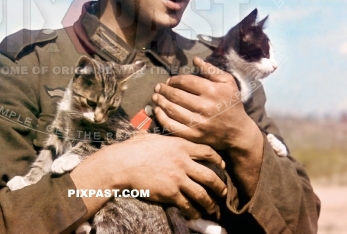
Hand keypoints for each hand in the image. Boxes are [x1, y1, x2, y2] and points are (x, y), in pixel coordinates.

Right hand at [70, 132, 226, 218]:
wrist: (122, 164)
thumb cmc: (133, 149)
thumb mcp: (152, 137)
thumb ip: (162, 137)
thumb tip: (156, 131)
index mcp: (180, 145)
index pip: (207, 151)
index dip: (218, 159)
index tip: (222, 165)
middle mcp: (183, 161)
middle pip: (210, 175)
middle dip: (220, 186)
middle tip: (224, 192)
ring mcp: (178, 178)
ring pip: (202, 193)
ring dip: (211, 203)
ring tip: (214, 208)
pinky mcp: (170, 193)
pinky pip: (188, 204)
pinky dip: (194, 211)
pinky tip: (196, 214)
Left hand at [152, 56, 257, 151]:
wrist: (237, 132)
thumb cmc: (231, 104)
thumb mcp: (228, 82)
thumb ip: (211, 70)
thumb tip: (195, 60)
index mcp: (213, 91)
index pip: (186, 81)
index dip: (174, 80)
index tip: (169, 80)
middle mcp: (205, 106)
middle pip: (176, 95)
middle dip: (163, 90)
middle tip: (157, 87)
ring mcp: (199, 123)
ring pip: (172, 110)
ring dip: (160, 102)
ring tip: (155, 97)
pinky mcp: (194, 136)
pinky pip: (172, 126)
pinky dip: (161, 117)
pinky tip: (157, 111)